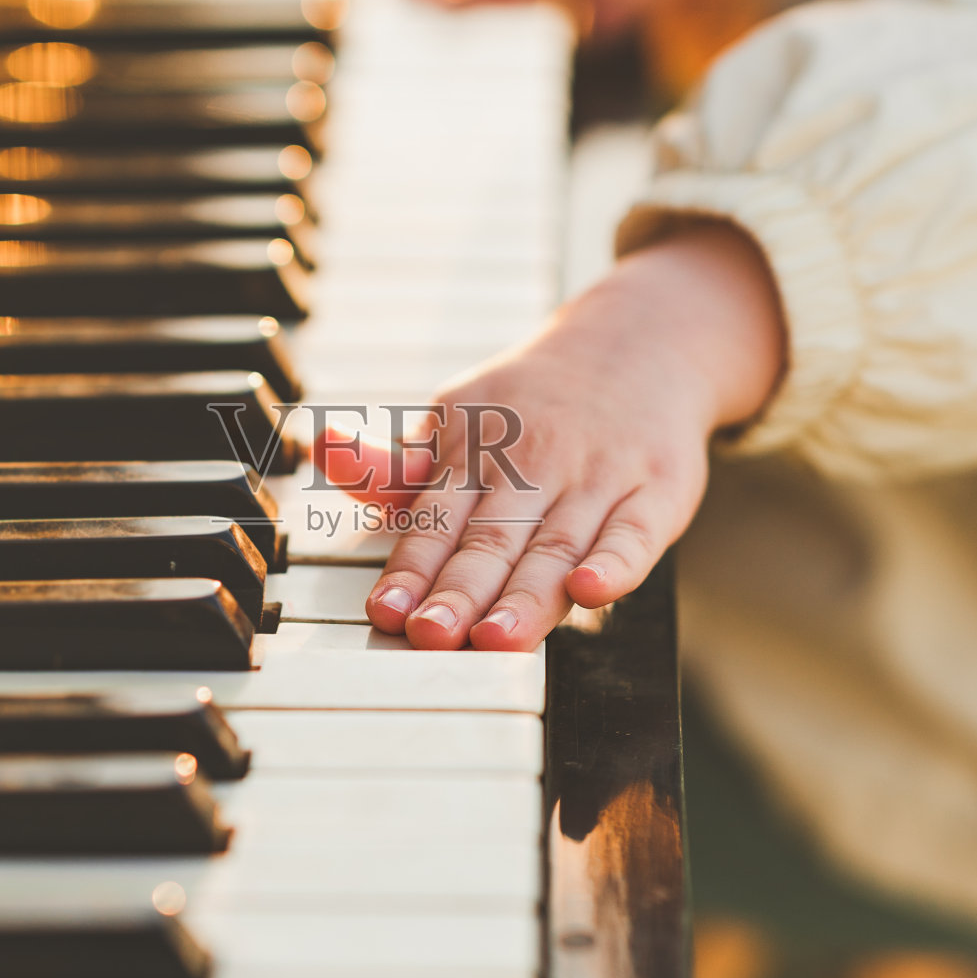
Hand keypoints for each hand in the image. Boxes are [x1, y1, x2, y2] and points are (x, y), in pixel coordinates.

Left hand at [314, 222, 784, 650]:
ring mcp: (597, 479)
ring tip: (496, 637)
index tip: (387, 612)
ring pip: (557, 546)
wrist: (642, 340)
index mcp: (476, 453)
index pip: (437, 520)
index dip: (411, 569)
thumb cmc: (534, 403)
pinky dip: (615, 562)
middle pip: (493, 540)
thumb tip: (321, 451)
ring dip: (526, 594)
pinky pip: (635, 533)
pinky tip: (591, 590)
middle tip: (431, 635)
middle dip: (460, 591)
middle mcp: (534, 466)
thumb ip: (397, 465)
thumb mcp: (458, 419)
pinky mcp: (656, 492)